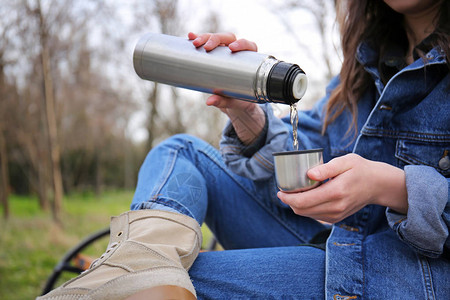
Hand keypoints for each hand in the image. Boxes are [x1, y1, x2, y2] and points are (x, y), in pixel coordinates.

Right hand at [188, 32, 264, 143]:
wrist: (232, 100)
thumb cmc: (238, 99)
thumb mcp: (232, 101)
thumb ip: (223, 101)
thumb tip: (209, 101)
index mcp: (248, 60)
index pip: (248, 46)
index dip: (241, 44)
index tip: (232, 48)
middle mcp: (236, 52)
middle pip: (228, 38)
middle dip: (216, 39)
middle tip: (206, 47)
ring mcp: (224, 51)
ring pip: (216, 38)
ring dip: (205, 37)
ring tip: (194, 43)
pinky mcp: (213, 53)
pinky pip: (206, 42)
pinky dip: (198, 38)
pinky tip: (190, 36)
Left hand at [277, 154, 407, 222]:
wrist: (378, 185)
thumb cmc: (361, 169)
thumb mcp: (345, 161)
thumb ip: (326, 168)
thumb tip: (309, 174)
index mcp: (336, 192)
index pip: (304, 201)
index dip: (287, 198)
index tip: (279, 190)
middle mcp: (335, 207)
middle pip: (302, 210)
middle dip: (289, 202)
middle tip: (284, 191)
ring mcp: (336, 215)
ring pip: (307, 215)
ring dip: (297, 206)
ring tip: (294, 193)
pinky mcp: (337, 219)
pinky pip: (315, 216)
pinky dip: (307, 209)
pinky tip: (306, 198)